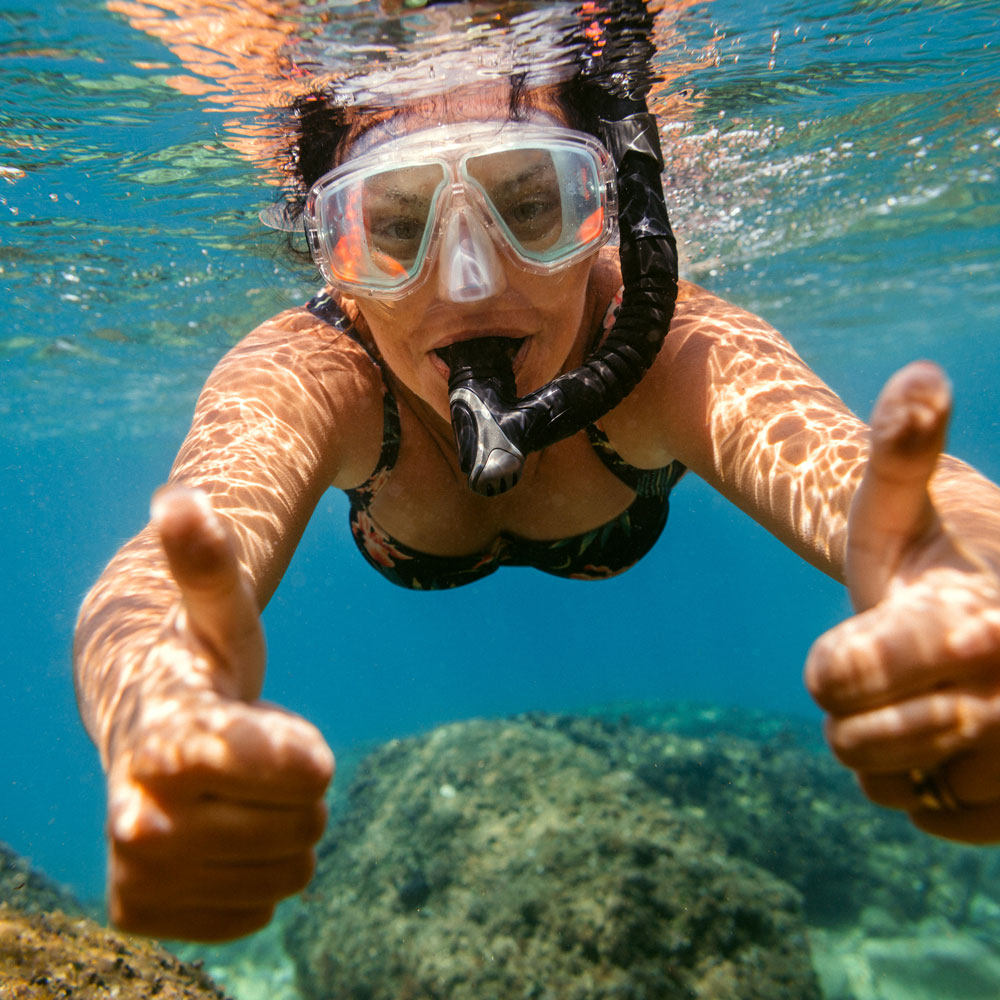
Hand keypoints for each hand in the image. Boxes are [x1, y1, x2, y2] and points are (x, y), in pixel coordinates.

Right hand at [106, 487, 333, 940]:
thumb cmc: (196, 662)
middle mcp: (138, 820)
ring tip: (236, 793)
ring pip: (290, 871)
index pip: (298, 770)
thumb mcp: (217, 612)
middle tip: (253, 760)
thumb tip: (177, 497)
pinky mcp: (145, 911)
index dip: (301, 750)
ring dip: (281, 830)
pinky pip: (261, 909)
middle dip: (297, 790)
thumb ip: (204, 560)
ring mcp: (139, 873)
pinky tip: (225, 836)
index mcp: (166, 740)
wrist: (143, 729)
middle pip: (304, 825)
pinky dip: (260, 874)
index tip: (280, 729)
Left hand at [805, 362, 999, 842]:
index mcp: (982, 621)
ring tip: (923, 704)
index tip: (854, 646)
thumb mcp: (896, 509)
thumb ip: (903, 450)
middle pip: (856, 743)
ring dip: (884, 750)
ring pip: (889, 785)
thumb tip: (920, 376)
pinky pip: (927, 818)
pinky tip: (944, 746)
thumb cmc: (926, 560)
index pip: (836, 678)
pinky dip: (916, 790)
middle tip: (886, 679)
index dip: (831, 667)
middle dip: (852, 709)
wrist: (981, 618)